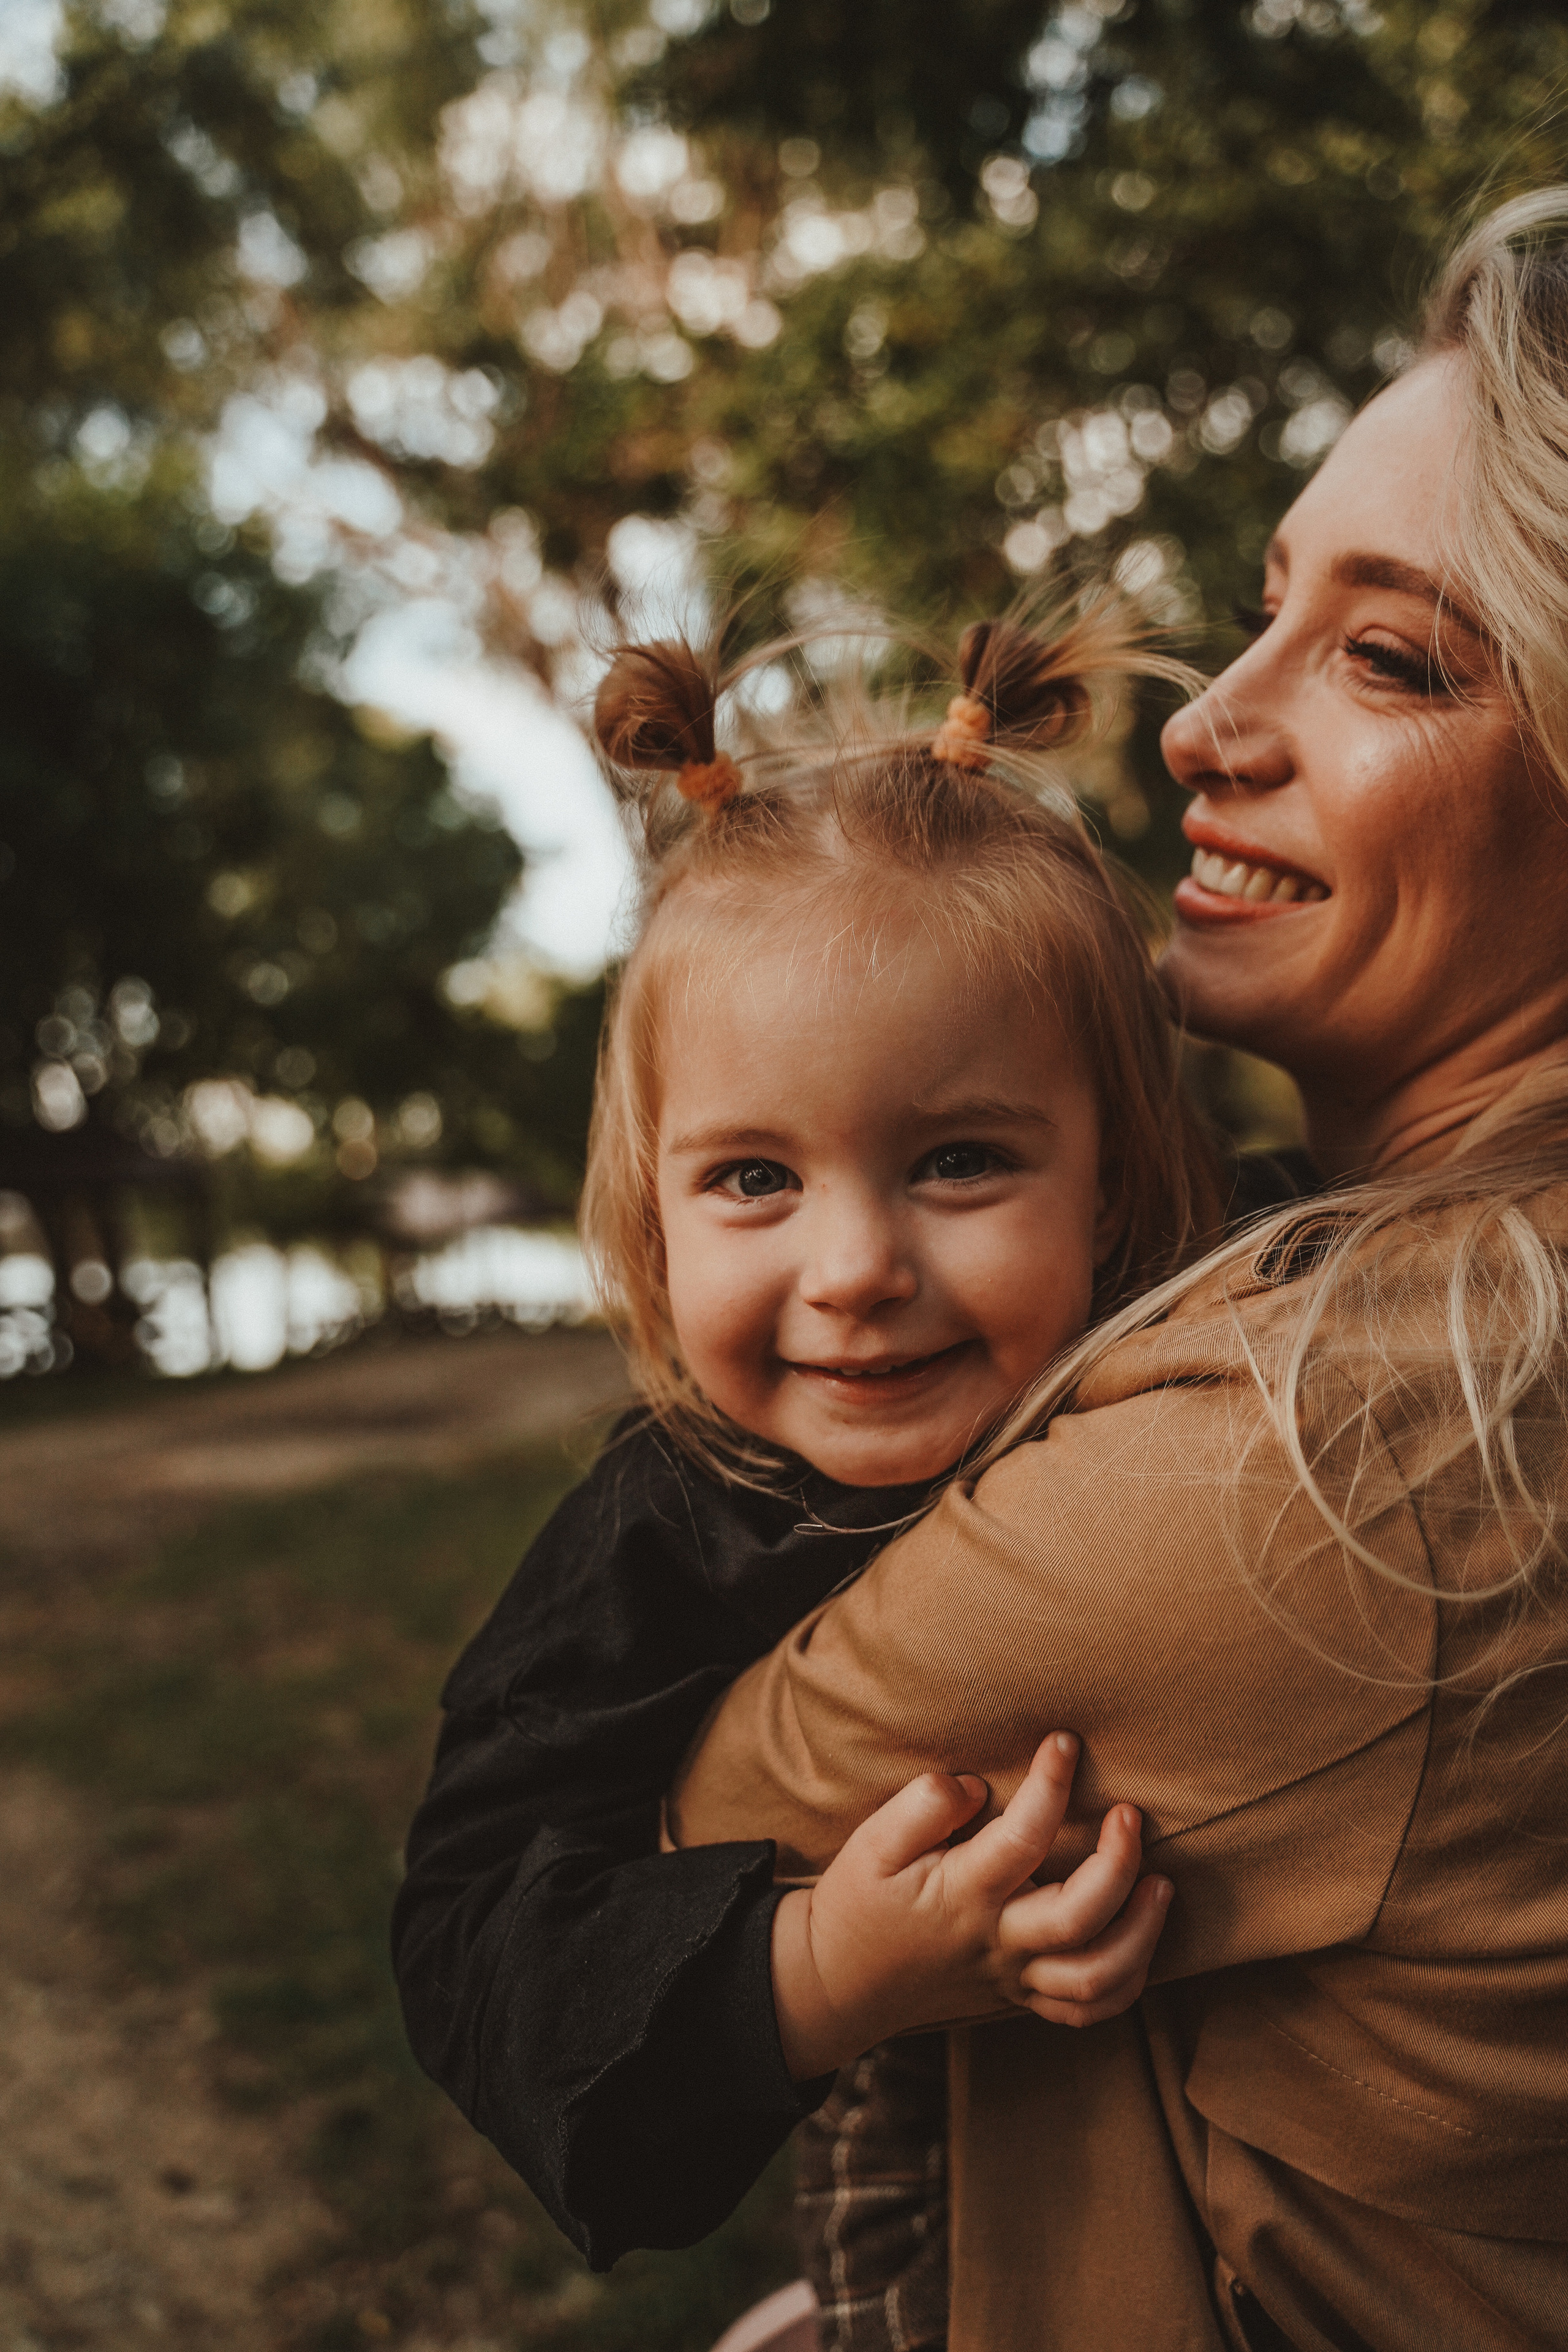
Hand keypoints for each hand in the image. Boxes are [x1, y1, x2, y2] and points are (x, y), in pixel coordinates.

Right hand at [769, 1732, 1170, 2079]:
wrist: (839, 1983)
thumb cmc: (858, 1903)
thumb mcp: (869, 1845)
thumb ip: (920, 1808)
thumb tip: (973, 1785)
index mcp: (960, 1895)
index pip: (1022, 1839)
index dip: (1051, 1785)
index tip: (1064, 1742)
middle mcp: (997, 1941)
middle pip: (1078, 1917)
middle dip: (1119, 1864)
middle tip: (1129, 1814)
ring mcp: (1013, 1977)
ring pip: (1096, 1977)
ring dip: (1142, 1933)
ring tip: (1161, 1883)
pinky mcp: (1020, 1998)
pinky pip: (1087, 2010)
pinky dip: (1127, 1982)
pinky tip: (1142, 1938)